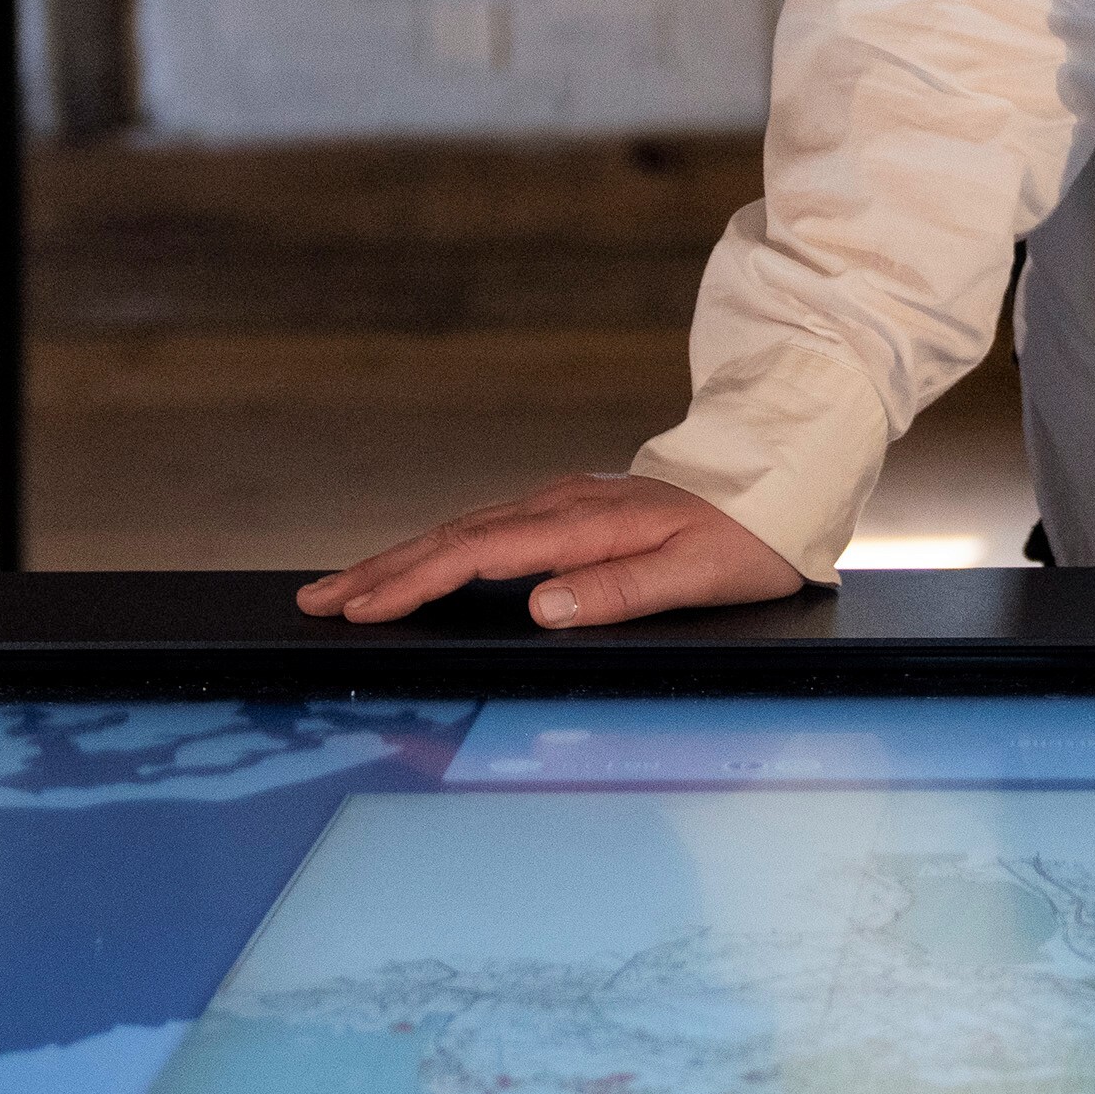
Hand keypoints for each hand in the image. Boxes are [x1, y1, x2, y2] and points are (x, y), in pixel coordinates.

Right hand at [293, 473, 808, 630]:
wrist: (779, 485)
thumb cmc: (746, 539)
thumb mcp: (698, 573)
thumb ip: (620, 590)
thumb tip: (538, 604)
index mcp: (585, 522)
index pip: (478, 555)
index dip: (413, 583)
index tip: (360, 608)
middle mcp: (562, 504)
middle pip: (452, 538)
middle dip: (379, 571)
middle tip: (315, 602)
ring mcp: (562, 502)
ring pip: (462, 530)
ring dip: (400, 560)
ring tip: (343, 588)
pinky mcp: (568, 509)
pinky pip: (485, 529)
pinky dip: (438, 549)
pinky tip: (417, 565)